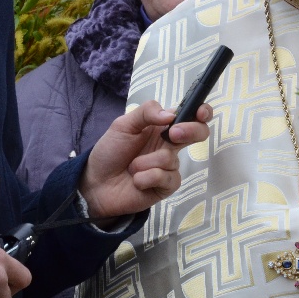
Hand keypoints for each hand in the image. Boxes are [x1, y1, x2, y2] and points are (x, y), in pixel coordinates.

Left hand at [78, 99, 211, 218]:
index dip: (202, 111)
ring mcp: (170, 166)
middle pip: (198, 133)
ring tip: (131, 167)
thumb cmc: (110, 151)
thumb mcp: (123, 125)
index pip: (190, 115)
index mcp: (162, 126)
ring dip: (146, 162)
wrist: (96, 183)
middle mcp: (170, 145)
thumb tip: (171, 115)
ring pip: (171, 158)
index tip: (200, 113)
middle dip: (190, 131)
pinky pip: (166, 178)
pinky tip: (136, 181)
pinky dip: (147, 177)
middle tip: (172, 135)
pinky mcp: (167, 186)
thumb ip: (146, 113)